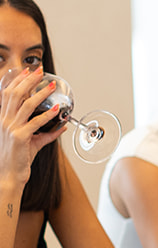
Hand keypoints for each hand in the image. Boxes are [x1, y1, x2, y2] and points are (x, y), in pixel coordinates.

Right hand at [0, 68, 64, 188]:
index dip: (16, 80)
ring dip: (40, 93)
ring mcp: (11, 128)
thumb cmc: (18, 160)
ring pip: (26, 105)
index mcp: (2, 119)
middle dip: (28, 80)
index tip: (26, 70)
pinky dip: (47, 115)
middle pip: (15, 94)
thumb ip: (44, 133)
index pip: (7, 93)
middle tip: (39, 70)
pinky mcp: (20, 138)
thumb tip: (61, 127)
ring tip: (51, 86)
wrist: (8, 176)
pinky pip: (35, 123)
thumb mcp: (30, 142)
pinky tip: (57, 111)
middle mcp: (4, 121)